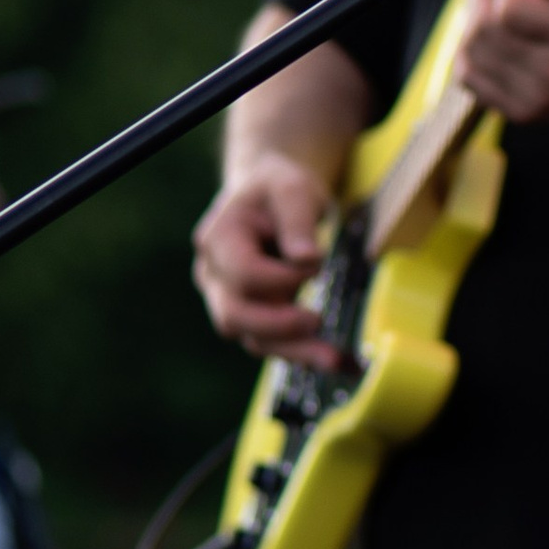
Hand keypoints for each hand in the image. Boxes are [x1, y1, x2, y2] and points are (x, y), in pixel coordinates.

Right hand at [193, 156, 342, 366]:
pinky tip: (333, 359)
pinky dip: (299, 353)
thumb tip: (306, 259)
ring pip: (250, 338)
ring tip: (335, 360)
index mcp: (218, 238)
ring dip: (293, 352)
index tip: (316, 264)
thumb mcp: (292, 188)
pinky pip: (268, 343)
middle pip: (234, 315)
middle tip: (318, 321)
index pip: (242, 272)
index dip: (279, 277)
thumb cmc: (278, 188)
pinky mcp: (249, 315)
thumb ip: (297, 220)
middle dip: (279, 326)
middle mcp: (213, 274)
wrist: (268, 196)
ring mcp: (226, 298)